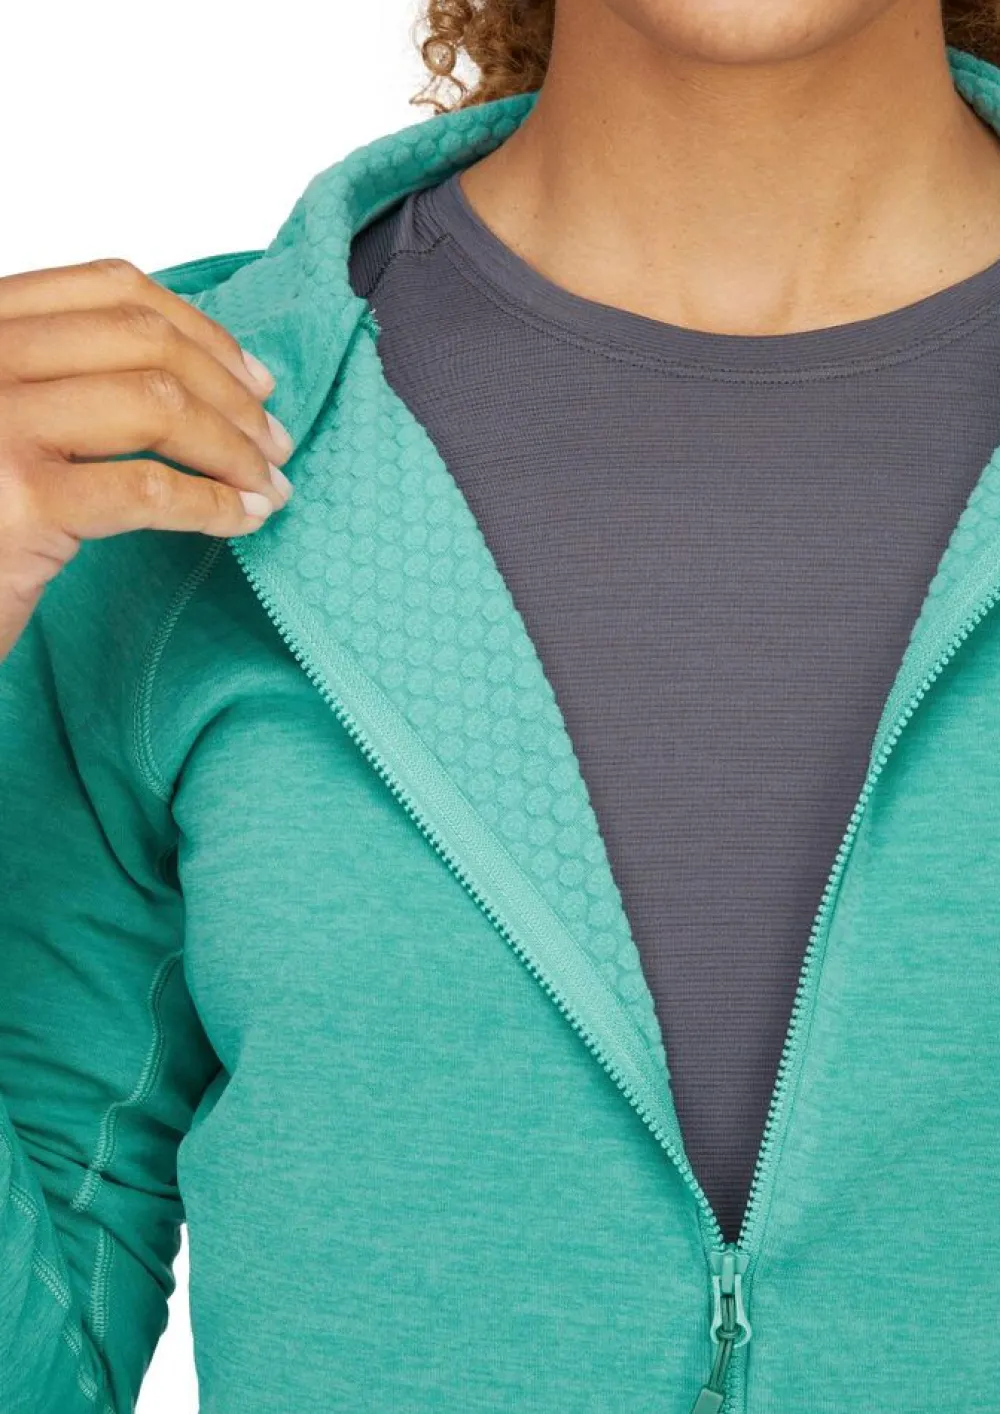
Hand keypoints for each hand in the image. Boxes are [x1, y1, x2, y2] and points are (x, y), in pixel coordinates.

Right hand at [0, 256, 295, 662]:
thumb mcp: (9, 420)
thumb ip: (68, 380)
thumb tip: (199, 373)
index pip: (108, 289)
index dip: (200, 329)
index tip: (253, 376)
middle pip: (144, 343)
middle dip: (230, 392)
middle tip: (273, 440)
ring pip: (158, 406)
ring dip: (234, 448)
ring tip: (268, 483)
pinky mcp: (21, 503)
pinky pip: (150, 490)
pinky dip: (214, 504)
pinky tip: (243, 519)